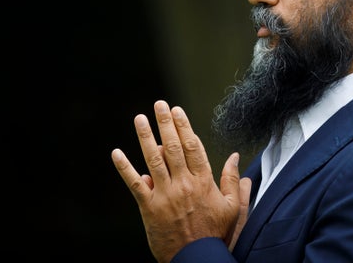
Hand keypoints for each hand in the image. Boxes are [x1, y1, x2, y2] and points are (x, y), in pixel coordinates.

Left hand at [111, 101, 248, 260]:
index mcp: (203, 181)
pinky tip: (116, 153)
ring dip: (145, 137)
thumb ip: (232, 180)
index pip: (192, 146)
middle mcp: (183, 183)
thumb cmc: (215, 233)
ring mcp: (165, 195)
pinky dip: (125, 168)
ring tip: (140, 118)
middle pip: (172, 147)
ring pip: (153, 159)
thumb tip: (235, 157)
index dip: (184, 126)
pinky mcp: (149, 208)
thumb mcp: (232, 207)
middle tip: (160, 105)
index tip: (178, 111)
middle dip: (166, 123)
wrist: (197, 258)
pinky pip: (135, 184)